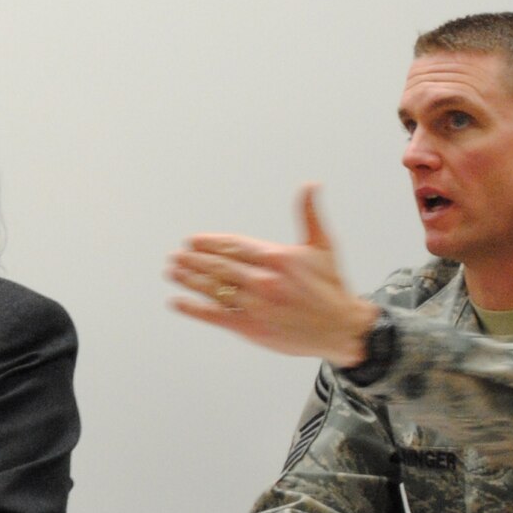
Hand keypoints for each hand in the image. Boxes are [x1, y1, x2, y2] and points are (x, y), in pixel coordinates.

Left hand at [167, 183, 380, 365]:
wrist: (341, 328)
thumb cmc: (331, 286)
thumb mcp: (323, 246)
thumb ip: (309, 214)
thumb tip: (310, 184)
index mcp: (278, 257)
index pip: (234, 246)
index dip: (210, 243)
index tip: (192, 241)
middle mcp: (263, 280)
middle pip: (218, 266)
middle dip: (193, 260)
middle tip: (175, 255)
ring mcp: (255, 304)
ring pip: (213, 289)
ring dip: (188, 279)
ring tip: (172, 271)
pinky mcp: (250, 327)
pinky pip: (214, 315)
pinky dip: (193, 309)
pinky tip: (177, 302)